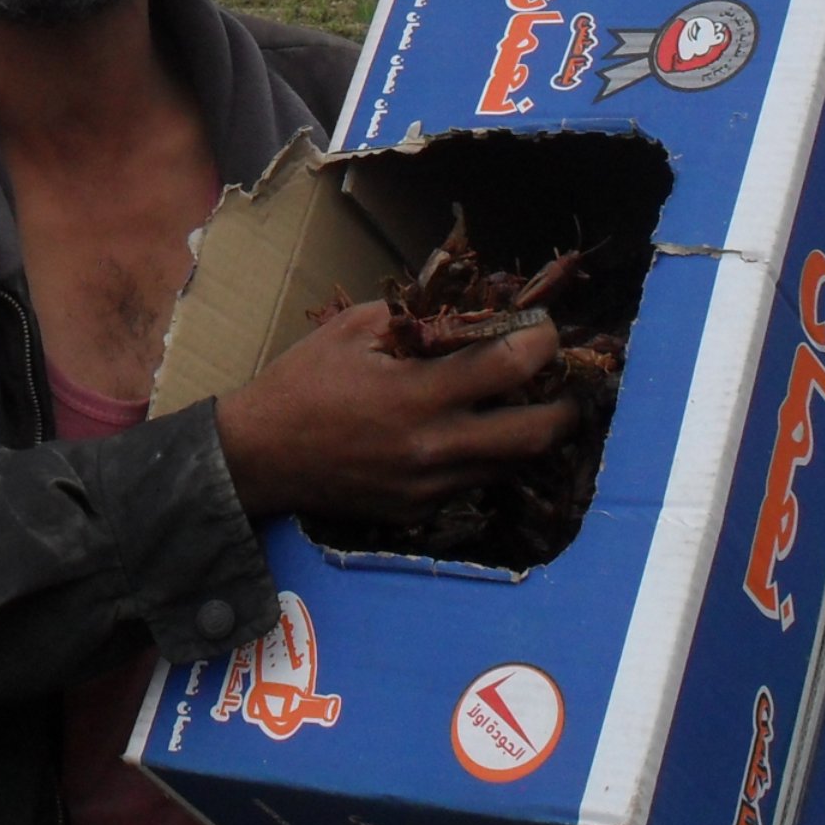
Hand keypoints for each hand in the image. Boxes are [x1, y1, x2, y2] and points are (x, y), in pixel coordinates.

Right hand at [213, 302, 576, 522]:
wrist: (259, 457)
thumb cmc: (302, 383)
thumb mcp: (352, 329)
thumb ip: (415, 317)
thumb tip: (468, 313)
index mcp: (418, 394)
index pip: (508, 366)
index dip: (541, 340)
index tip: (543, 327)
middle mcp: (435, 447)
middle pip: (536, 435)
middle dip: (564, 407)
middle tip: (563, 385)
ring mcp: (430, 487)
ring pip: (511, 465)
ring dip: (527, 434)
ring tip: (522, 406)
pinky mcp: (420, 511)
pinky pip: (473, 484)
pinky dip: (484, 458)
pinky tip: (471, 435)